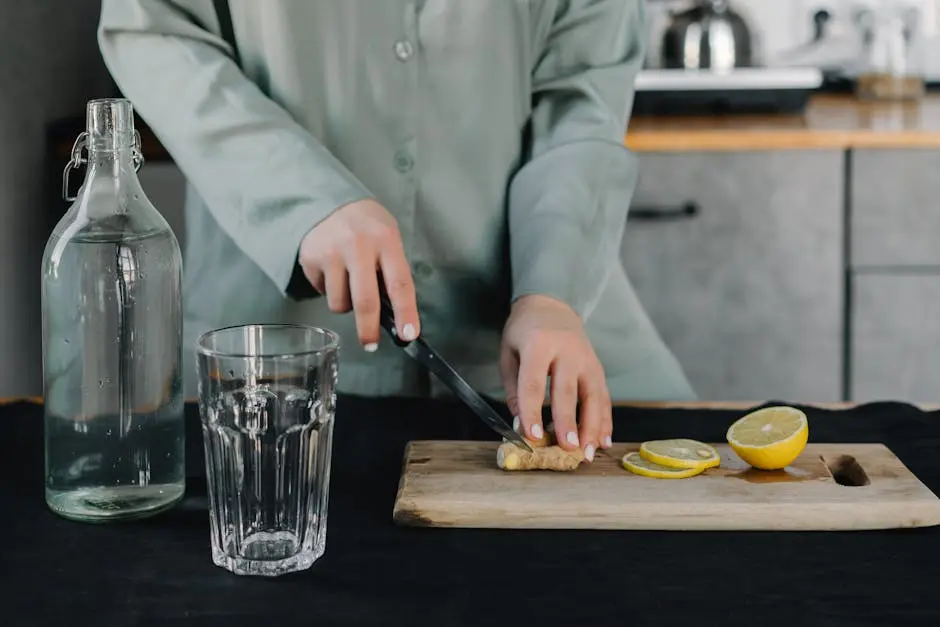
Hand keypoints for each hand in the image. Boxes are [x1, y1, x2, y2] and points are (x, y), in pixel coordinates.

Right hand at [298, 199, 419, 348]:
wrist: (327, 202)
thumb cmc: (367, 228)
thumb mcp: (387, 239)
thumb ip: (392, 271)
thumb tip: (397, 316)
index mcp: (386, 240)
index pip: (399, 283)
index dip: (405, 312)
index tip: (409, 335)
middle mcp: (358, 245)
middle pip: (365, 300)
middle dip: (368, 329)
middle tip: (370, 344)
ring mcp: (331, 252)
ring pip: (340, 303)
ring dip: (346, 305)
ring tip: (349, 283)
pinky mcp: (310, 258)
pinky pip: (322, 292)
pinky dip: (329, 291)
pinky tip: (332, 272)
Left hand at [499, 295, 611, 461]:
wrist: (551, 305)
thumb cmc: (524, 332)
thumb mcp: (509, 353)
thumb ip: (514, 388)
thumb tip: (520, 424)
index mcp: (538, 344)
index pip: (534, 383)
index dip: (532, 411)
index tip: (533, 436)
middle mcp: (566, 350)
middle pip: (568, 391)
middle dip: (568, 422)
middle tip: (567, 449)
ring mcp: (587, 358)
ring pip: (593, 396)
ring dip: (593, 427)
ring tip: (588, 453)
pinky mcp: (598, 367)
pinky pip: (604, 397)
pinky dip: (605, 421)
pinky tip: (603, 441)